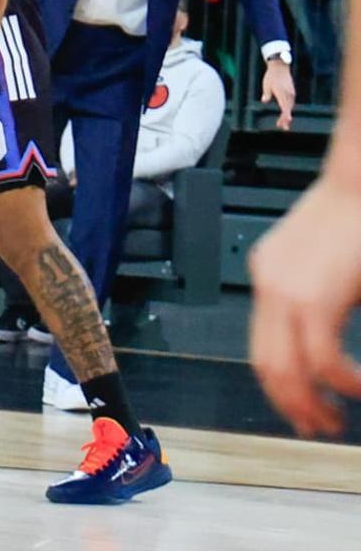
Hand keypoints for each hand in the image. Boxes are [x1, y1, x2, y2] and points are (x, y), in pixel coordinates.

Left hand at [250, 175, 360, 435]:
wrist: (359, 184)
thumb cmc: (352, 219)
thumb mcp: (324, 263)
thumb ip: (315, 296)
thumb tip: (321, 345)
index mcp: (265, 272)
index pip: (260, 343)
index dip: (278, 384)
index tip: (298, 407)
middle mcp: (267, 283)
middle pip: (267, 364)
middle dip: (291, 404)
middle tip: (315, 426)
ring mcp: (285, 291)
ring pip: (289, 369)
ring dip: (312, 402)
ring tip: (335, 418)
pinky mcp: (312, 298)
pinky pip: (322, 359)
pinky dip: (341, 382)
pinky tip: (358, 389)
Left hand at [261, 58, 295, 129]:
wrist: (280, 67)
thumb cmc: (271, 76)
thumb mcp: (266, 84)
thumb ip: (266, 93)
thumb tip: (264, 100)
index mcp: (282, 93)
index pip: (285, 106)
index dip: (286, 115)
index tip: (287, 121)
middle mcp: (288, 94)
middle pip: (288, 109)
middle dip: (285, 119)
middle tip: (282, 128)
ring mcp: (291, 93)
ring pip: (290, 106)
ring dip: (286, 115)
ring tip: (281, 124)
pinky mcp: (292, 92)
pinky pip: (290, 103)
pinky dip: (287, 109)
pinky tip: (284, 114)